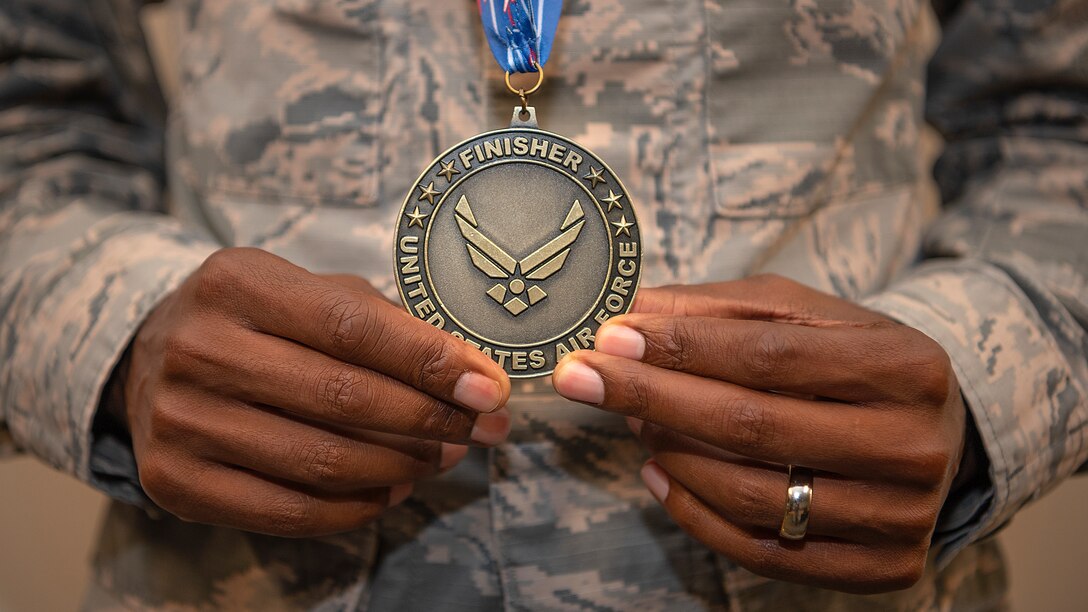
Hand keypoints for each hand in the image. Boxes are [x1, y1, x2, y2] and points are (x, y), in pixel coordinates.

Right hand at [122, 248, 510, 536]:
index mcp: (240, 283)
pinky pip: (285, 511)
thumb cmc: (258, 320)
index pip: (354, 327)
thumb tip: (473, 381)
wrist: (150, 354)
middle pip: (342, 397)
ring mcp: (179, 419)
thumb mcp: (308, 291)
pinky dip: (354, 509)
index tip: (490, 389)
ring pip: (319, 461)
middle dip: (430, 420)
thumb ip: (383, 324)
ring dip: (401, 467)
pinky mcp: (173, 480)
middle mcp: (200, 348)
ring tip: (441, 458)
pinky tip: (389, 491)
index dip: (431, 363)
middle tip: (480, 430)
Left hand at [553, 274, 965, 592]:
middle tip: (581, 377)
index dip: (681, 348)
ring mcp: (900, 516)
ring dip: (669, 454)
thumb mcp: (808, 316)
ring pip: (750, 494)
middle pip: (753, 426)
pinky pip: (762, 550)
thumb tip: (632, 313)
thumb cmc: (859, 363)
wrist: (941, 436)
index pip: (770, 356)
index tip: (608, 337)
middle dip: (651, 397)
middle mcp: (912, 445)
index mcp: (905, 365)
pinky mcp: (881, 569)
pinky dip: (693, 514)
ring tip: (632, 421)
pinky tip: (657, 474)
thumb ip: (724, 310)